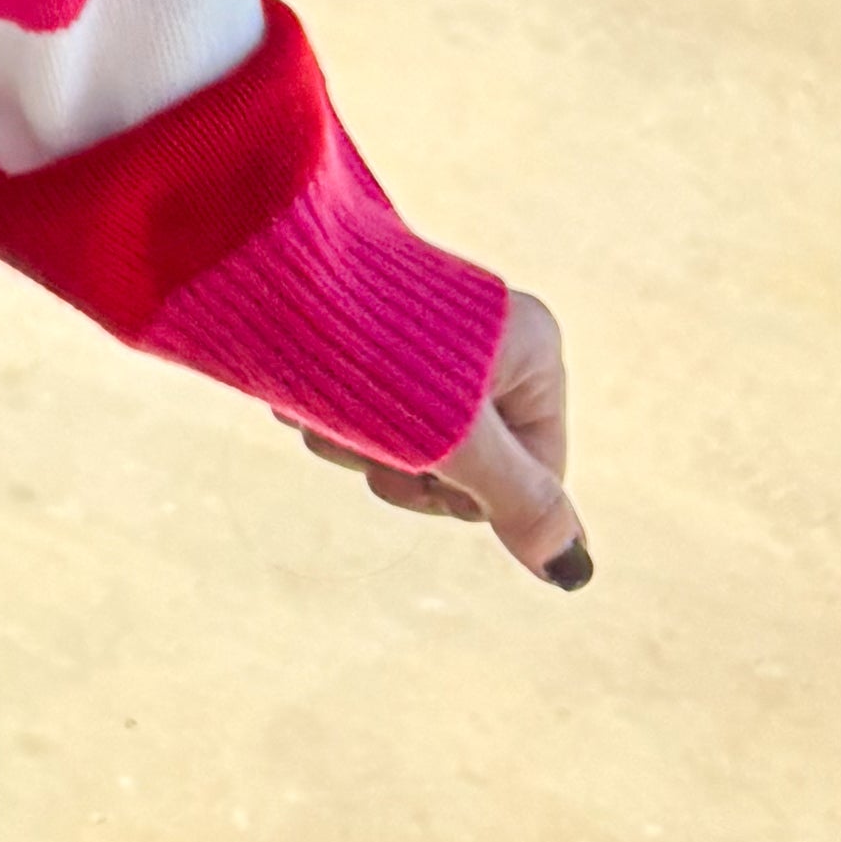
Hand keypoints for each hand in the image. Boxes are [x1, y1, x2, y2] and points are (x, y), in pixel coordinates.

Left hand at [301, 285, 589, 587]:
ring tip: (322, 405)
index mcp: (535, 350)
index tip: (427, 471)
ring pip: (405, 447)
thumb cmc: (368, 352)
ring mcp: (430, 346)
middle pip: (462, 466)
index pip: (535, 477)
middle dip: (401, 466)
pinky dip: (333, 418)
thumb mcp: (451, 439)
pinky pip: (366, 416)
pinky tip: (301, 394)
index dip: (472, 495)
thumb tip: (576, 572)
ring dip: (356, 446)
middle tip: (362, 437)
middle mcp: (489, 344)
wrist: (264, 269)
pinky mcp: (372, 346)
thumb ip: (516, 502)